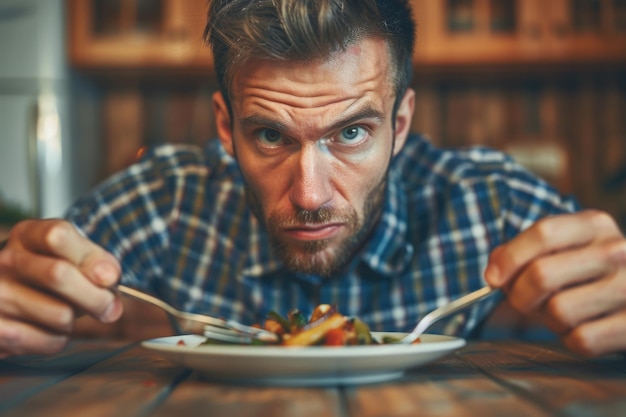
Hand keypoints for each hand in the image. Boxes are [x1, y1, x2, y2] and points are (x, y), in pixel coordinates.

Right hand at [0, 219, 122, 356]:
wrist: (8, 303)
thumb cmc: (48, 277)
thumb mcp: (71, 257)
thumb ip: (94, 262)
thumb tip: (109, 278)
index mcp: (26, 236)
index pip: (57, 235)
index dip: (91, 258)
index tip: (110, 277)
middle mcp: (5, 261)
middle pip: (59, 275)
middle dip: (96, 297)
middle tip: (110, 307)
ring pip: (60, 314)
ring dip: (76, 320)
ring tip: (65, 312)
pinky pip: (50, 341)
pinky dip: (60, 339)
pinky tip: (47, 328)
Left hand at [485, 210, 625, 356]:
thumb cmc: (590, 272)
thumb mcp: (564, 248)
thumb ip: (525, 251)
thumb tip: (494, 271)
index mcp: (595, 225)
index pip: (543, 233)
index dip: (509, 258)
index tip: (493, 278)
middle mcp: (617, 251)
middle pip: (542, 274)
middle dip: (520, 295)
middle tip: (523, 302)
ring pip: (558, 310)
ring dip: (549, 320)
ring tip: (562, 313)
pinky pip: (581, 340)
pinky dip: (572, 339)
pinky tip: (583, 326)